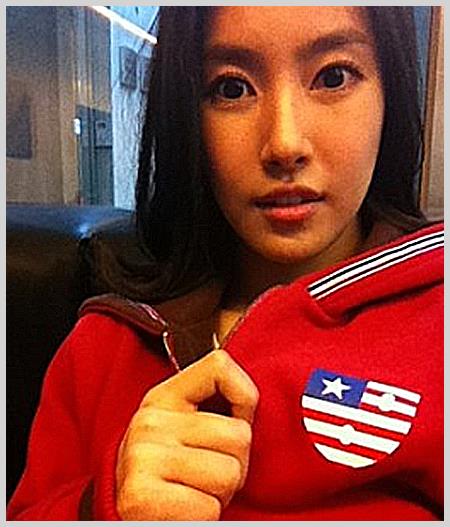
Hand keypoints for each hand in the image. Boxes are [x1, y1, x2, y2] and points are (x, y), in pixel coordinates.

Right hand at [116, 349, 258, 519]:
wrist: (135, 518)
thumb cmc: (171, 474)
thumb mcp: (186, 428)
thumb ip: (215, 405)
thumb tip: (250, 395)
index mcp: (163, 397)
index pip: (220, 366)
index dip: (243, 398)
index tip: (234, 421)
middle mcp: (150, 421)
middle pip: (239, 434)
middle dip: (234, 463)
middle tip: (206, 474)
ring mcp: (143, 455)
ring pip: (229, 473)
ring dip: (221, 492)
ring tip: (195, 491)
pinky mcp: (140, 496)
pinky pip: (209, 507)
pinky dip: (205, 514)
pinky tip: (184, 509)